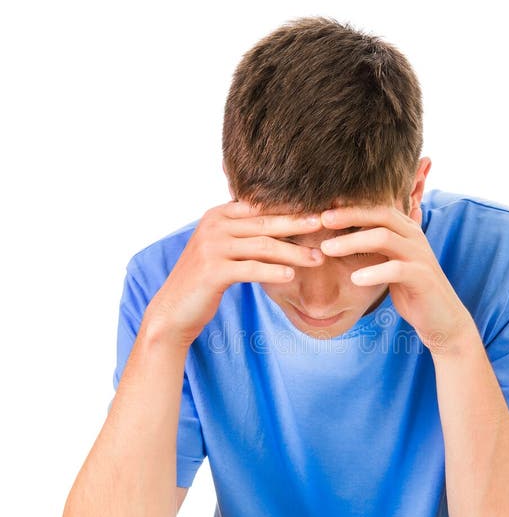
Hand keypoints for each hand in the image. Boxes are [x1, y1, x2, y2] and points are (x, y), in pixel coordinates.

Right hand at [145, 200, 323, 348]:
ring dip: (294, 251)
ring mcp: (211, 247)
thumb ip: (245, 234)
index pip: (260, 207)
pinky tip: (291, 275)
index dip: (290, 208)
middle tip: (326, 224)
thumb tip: (284, 224)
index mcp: (218, 214)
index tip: (317, 209)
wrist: (174, 309)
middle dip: (298, 223)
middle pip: (265, 222)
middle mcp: (214, 225)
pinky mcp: (212, 270)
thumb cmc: (205, 280)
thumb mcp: (224, 250)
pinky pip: (250, 269)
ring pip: (263, 246)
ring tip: (317, 258)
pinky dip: (273, 272)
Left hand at [319, 203, 475, 354]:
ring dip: (352, 241)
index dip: (351, 206)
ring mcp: (420, 256)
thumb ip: (377, 246)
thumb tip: (346, 233)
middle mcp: (415, 237)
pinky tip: (354, 278)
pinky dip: (374, 272)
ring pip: (384, 238)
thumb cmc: (412, 290)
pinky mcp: (422, 278)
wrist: (442, 318)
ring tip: (327, 249)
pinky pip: (396, 269)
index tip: (323, 209)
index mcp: (407, 230)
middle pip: (380, 216)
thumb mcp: (392, 262)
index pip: (377, 209)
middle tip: (322, 220)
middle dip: (349, 216)